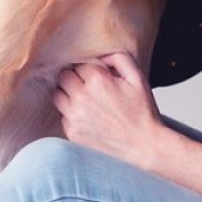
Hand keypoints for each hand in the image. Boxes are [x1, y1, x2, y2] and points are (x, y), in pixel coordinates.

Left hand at [53, 51, 164, 166]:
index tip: (95, 74)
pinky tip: (86, 115)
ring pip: (57, 94)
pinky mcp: (72, 132)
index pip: (78, 63)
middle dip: (74, 77)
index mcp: (97, 80)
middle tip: (88, 84)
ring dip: (67, 93)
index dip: (87, 67)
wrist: (143, 145)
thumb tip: (100, 56)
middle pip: (63, 76)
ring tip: (83, 98)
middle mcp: (82, 97)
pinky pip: (62, 115)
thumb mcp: (137, 78)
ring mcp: (75, 117)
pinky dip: (70, 112)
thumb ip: (118, 58)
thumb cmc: (142, 111)